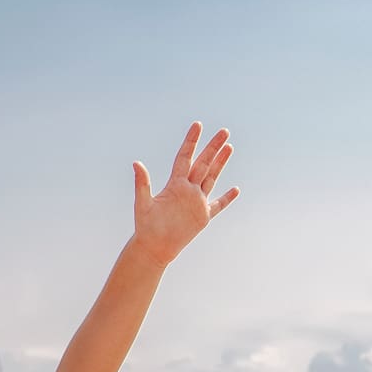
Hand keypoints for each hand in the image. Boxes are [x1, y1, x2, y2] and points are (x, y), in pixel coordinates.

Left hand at [131, 123, 238, 266]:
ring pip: (212, 177)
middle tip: (224, 131)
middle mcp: (187, 189)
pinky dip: (227, 198)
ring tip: (229, 147)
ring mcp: (197, 202)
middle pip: (203, 163)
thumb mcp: (143, 203)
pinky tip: (236, 189)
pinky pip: (218, 204)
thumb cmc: (145, 226)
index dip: (191, 141)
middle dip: (213, 147)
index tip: (198, 125)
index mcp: (174, 184)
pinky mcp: (203, 216)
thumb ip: (142, 183)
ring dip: (220, 163)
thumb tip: (136, 163)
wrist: (154, 247)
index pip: (185, 157)